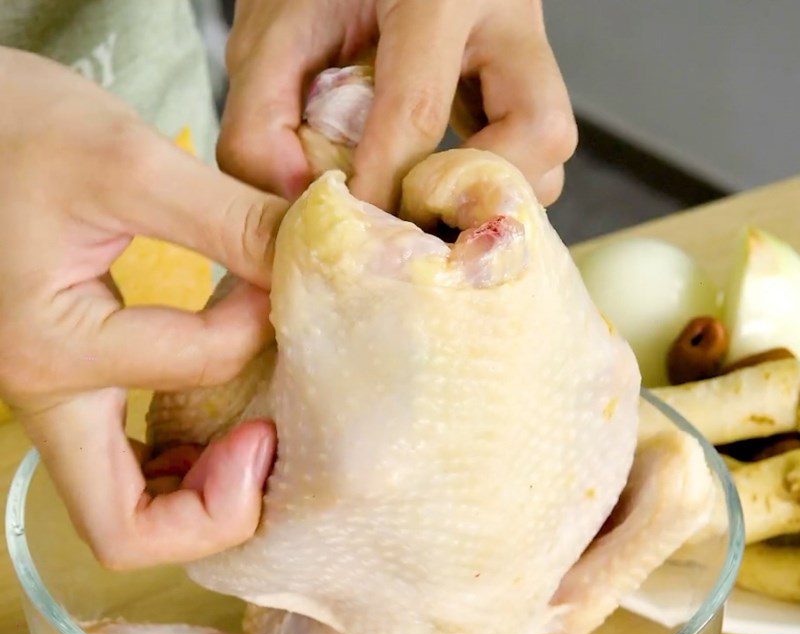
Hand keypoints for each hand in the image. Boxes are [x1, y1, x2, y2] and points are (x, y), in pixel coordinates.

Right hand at [0, 48, 286, 568]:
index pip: (199, 366)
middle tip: (271, 446)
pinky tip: (224, 418)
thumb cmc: (14, 129)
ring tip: (260, 441)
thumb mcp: (130, 164)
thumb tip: (314, 263)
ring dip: (203, 497)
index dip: (260, 327)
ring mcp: (54, 400)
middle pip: (126, 528)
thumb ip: (231, 220)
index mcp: (53, 347)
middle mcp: (45, 396)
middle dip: (219, 511)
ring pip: (127, 508)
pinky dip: (185, 463)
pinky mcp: (72, 384)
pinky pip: (130, 464)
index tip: (276, 277)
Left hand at [218, 0, 576, 208]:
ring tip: (431, 202)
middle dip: (478, 193)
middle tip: (422, 215)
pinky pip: (537, 144)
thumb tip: (299, 207)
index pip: (418, 111)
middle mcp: (505, 13)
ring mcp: (528, 40)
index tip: (355, 240)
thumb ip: (264, 114)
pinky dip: (495, 177)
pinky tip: (444, 181)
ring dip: (493, 191)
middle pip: (539, 133)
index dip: (381, 189)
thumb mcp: (273, 27)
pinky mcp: (528, 67)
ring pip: (550, 146)